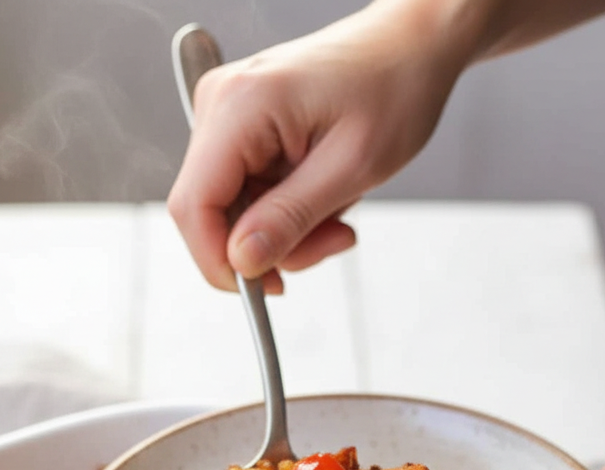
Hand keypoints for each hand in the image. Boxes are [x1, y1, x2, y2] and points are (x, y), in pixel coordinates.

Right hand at [168, 1, 474, 291]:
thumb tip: (241, 262)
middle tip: (332, 241)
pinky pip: (248, 197)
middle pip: (210, 214)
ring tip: (338, 218)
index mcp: (241, 105)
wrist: (410, 46)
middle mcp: (220, 105)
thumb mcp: (351, 166)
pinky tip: (323, 199)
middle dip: (267, 247)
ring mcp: (227, 117)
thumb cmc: (393, 86)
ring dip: (285, 233)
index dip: (220, 261)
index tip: (264, 288)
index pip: (194, 206)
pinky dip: (285, 214)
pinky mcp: (241, 130)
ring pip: (232, 213)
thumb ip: (290, 217)